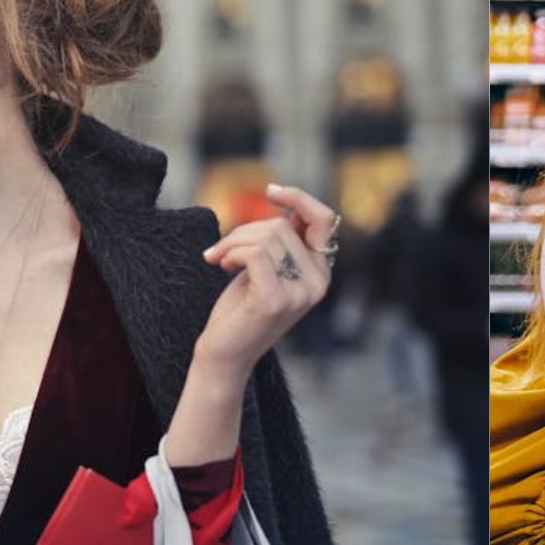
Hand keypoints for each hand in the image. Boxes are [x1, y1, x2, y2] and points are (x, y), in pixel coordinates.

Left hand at [195, 184, 338, 374]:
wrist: (225, 354)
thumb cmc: (241, 309)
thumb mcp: (268, 268)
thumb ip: (284, 241)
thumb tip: (289, 200)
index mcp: (321, 273)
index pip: (324, 220)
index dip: (299, 198)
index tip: (271, 191)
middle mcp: (318, 283)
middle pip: (282, 225)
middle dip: (244, 230)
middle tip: (222, 251)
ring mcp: (299, 293)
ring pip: (265, 237)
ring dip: (232, 243)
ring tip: (220, 259)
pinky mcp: (275, 300)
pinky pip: (254, 254)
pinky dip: (231, 253)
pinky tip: (221, 265)